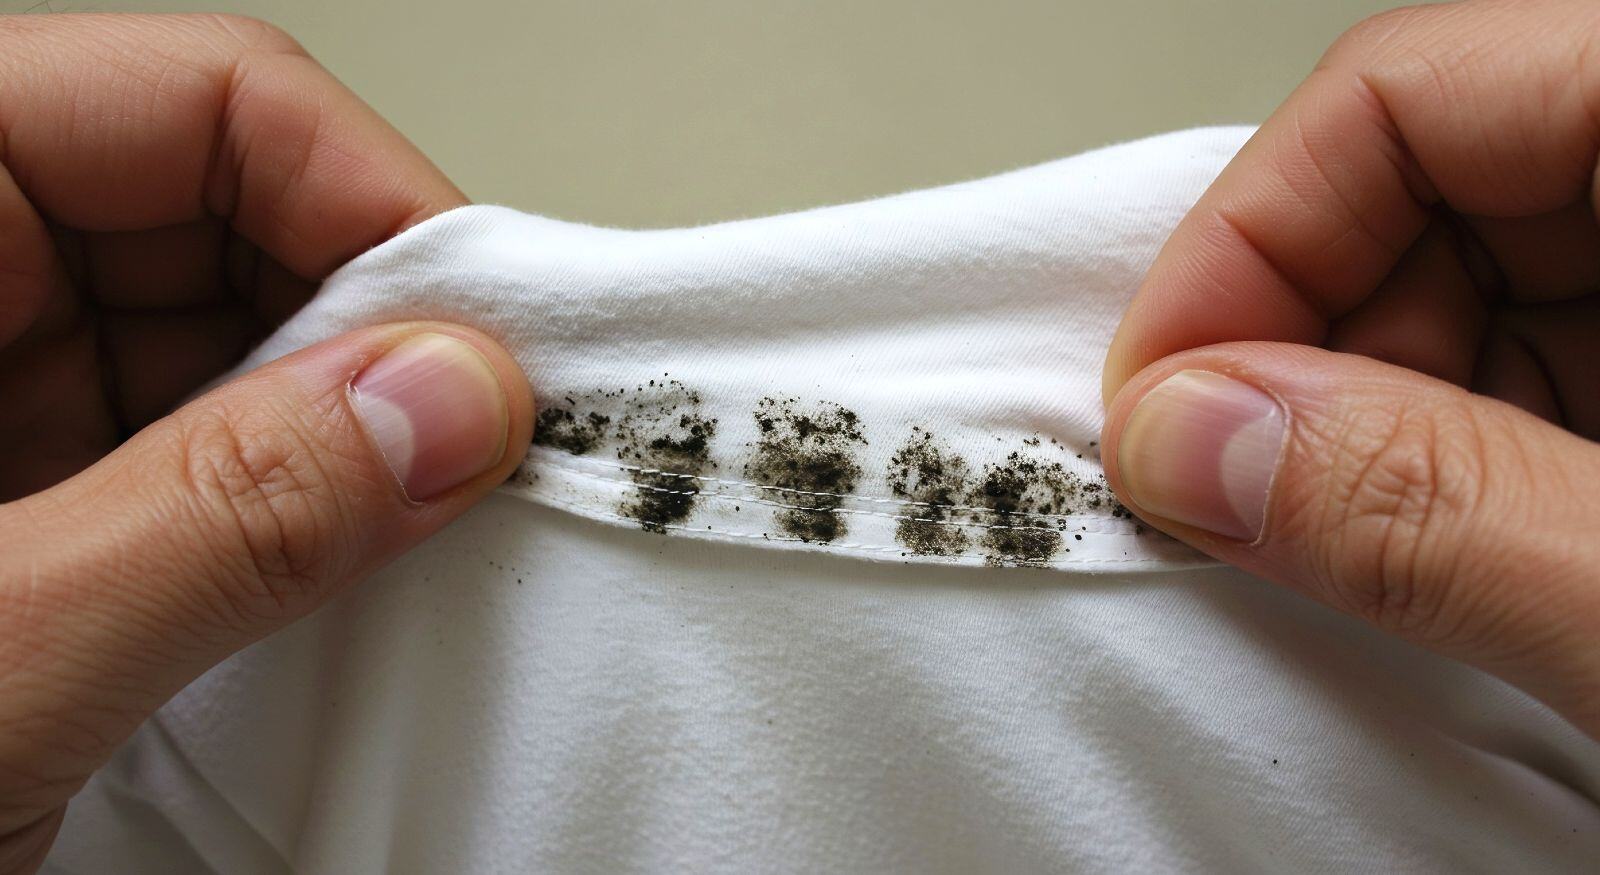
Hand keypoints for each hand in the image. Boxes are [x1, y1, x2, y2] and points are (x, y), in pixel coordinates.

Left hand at [0, 15, 533, 869]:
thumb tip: (444, 401)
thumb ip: (217, 517)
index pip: (179, 102)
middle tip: (476, 445)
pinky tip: (328, 575)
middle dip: (366, 326)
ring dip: (338, 429)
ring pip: (217, 342)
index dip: (362, 191)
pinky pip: (188, 455)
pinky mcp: (5, 515)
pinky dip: (281, 508)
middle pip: (216, 214)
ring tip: (408, 525)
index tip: (489, 328)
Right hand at [1101, 0, 1599, 736]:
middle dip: (1288, 354)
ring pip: (1458, 295)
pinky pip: (1522, 381)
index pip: (1412, 92)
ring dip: (1353, 431)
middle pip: (1420, 188)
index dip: (1246, 237)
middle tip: (1216, 501)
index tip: (1156, 399)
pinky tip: (1418, 560)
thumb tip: (1200, 441)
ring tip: (1320, 551)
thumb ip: (1446, 512)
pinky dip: (1436, 475)